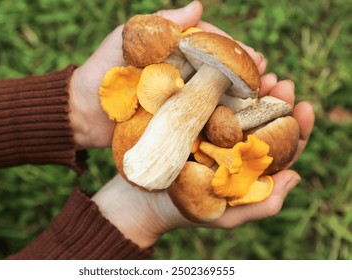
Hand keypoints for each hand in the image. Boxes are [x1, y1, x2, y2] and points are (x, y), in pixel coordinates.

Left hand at [68, 1, 267, 148]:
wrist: (81, 113)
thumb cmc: (102, 72)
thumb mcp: (126, 38)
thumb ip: (161, 22)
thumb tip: (198, 5)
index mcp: (174, 56)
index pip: (212, 50)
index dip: (235, 53)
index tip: (256, 58)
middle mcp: (181, 79)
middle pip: (221, 75)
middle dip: (246, 77)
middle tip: (269, 80)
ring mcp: (178, 104)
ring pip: (216, 100)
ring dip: (243, 100)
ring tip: (267, 100)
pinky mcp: (173, 127)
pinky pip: (200, 124)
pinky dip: (222, 124)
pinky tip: (243, 126)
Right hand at [92, 79, 314, 247]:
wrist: (137, 201)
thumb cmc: (181, 211)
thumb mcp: (225, 215)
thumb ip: (261, 204)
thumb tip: (295, 176)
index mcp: (246, 167)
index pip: (281, 147)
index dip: (297, 127)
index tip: (303, 107)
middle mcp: (231, 146)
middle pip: (262, 119)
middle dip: (276, 99)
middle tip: (280, 82)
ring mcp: (210, 131)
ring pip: (237, 105)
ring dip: (251, 87)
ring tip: (260, 70)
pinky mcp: (189, 121)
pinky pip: (209, 101)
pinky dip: (219, 86)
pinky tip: (223, 72)